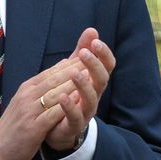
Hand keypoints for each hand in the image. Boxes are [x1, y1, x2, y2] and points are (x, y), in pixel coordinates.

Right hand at [0, 48, 91, 159]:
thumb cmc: (16, 123)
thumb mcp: (28, 99)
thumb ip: (45, 83)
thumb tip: (63, 64)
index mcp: (28, 88)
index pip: (52, 71)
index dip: (72, 62)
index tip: (90, 53)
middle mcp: (27, 95)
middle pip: (54, 79)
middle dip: (75, 68)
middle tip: (94, 58)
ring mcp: (29, 110)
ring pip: (54, 94)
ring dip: (73, 84)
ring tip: (91, 75)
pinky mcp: (33, 128)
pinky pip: (52, 114)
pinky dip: (65, 106)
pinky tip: (78, 101)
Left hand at [42, 28, 112, 151]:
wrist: (55, 129)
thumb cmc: (67, 97)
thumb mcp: (73, 72)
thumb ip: (81, 53)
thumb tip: (92, 30)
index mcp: (92, 83)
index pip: (105, 66)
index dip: (103, 54)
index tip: (95, 40)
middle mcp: (93, 97)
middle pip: (101, 80)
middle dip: (94, 66)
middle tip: (85, 52)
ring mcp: (85, 112)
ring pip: (91, 99)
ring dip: (84, 84)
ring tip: (75, 72)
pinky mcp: (73, 126)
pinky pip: (75, 117)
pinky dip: (70, 106)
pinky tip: (63, 96)